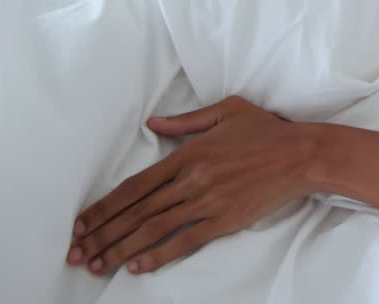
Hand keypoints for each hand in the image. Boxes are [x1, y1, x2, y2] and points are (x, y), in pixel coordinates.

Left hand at [65, 95, 320, 275]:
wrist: (302, 154)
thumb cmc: (267, 130)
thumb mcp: (226, 111)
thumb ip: (185, 120)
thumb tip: (151, 122)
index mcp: (187, 154)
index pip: (135, 186)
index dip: (104, 206)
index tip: (81, 223)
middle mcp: (191, 180)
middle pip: (136, 212)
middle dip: (102, 235)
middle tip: (76, 254)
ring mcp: (207, 202)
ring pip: (153, 229)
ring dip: (121, 249)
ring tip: (97, 265)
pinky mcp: (224, 220)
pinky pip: (185, 241)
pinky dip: (159, 255)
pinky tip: (137, 266)